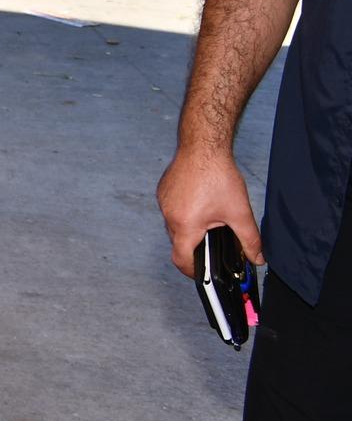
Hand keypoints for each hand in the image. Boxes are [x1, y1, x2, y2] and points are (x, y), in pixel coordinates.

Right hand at [157, 142, 263, 274]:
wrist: (203, 146)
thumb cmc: (218, 176)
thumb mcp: (240, 212)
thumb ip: (250, 241)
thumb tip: (257, 259)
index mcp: (185, 225)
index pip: (181, 259)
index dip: (194, 271)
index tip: (205, 274)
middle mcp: (168, 215)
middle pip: (179, 242)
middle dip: (197, 246)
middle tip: (217, 242)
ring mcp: (163, 201)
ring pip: (175, 225)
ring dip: (190, 228)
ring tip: (211, 219)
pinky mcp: (163, 190)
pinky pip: (172, 210)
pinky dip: (185, 213)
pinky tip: (202, 202)